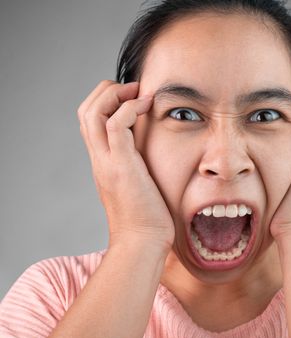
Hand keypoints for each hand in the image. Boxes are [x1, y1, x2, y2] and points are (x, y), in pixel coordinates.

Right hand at [77, 80, 174, 250]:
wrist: (143, 243)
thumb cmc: (147, 217)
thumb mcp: (139, 184)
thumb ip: (138, 164)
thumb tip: (153, 151)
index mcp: (104, 161)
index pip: (90, 120)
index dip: (106, 100)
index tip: (132, 97)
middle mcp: (100, 159)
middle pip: (85, 110)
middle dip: (106, 90)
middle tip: (133, 89)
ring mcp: (107, 162)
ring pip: (93, 113)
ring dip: (114, 94)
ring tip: (138, 93)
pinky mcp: (121, 167)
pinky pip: (116, 126)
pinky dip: (129, 108)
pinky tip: (147, 107)